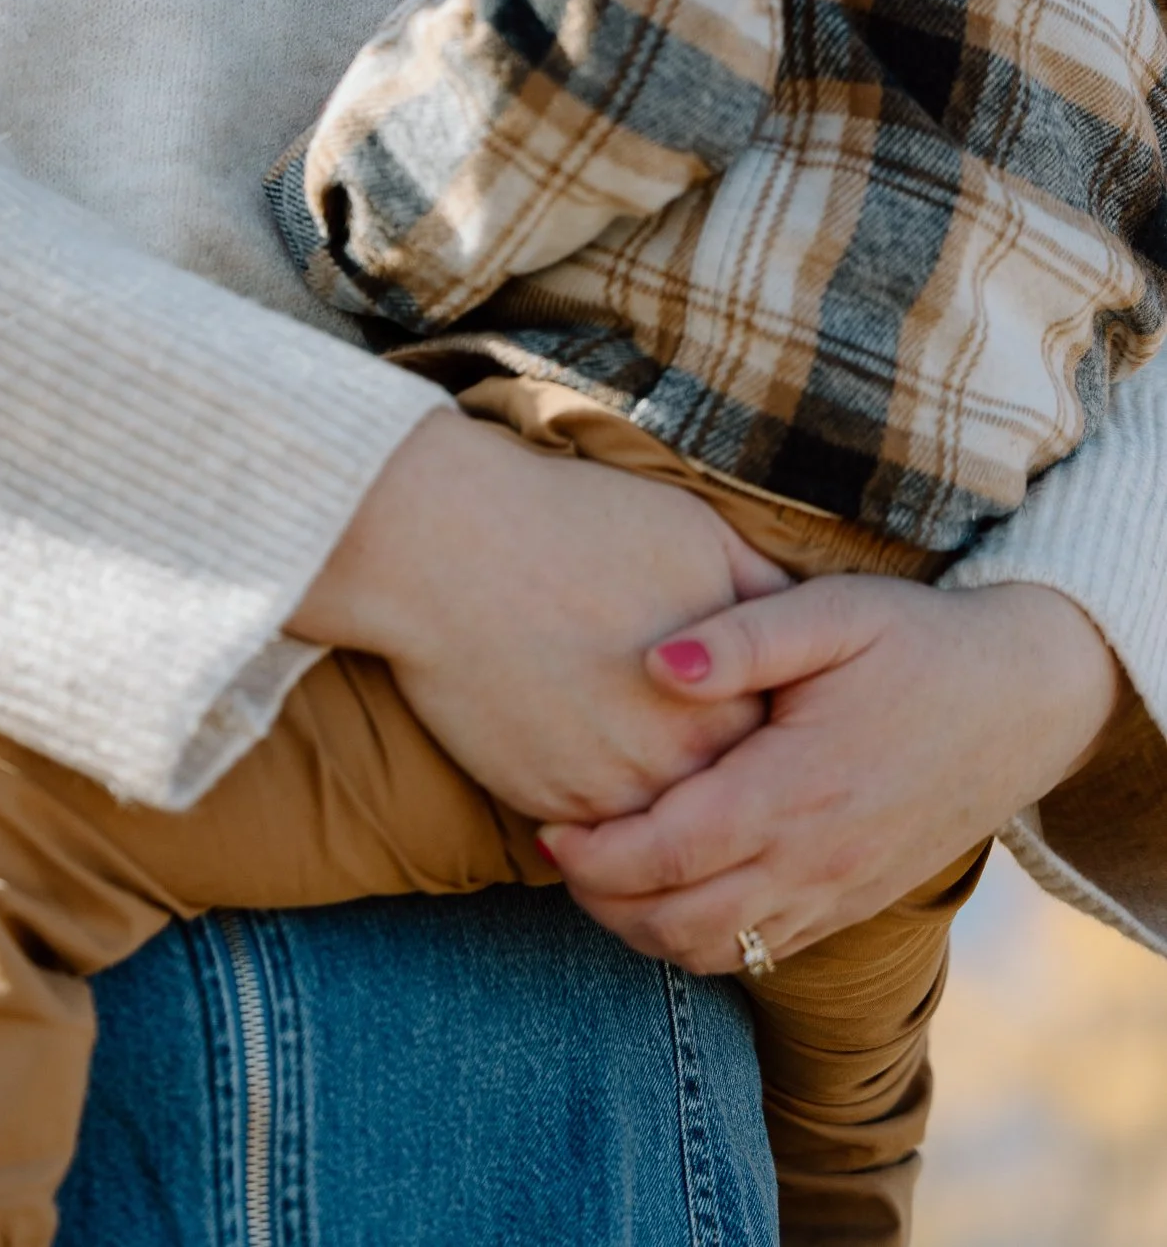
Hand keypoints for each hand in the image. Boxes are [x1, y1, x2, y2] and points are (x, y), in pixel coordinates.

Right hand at [289, 408, 786, 820]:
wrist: (451, 546)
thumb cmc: (575, 524)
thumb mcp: (696, 534)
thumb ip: (760, 590)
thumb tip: (796, 617)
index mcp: (731, 697)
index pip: (775, 744)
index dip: (759, 725)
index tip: (744, 711)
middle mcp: (682, 759)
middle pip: (723, 795)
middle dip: (718, 779)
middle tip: (695, 750)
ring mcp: (614, 793)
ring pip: (662, 831)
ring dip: (662, 810)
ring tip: (647, 768)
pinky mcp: (551, 809)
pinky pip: (597, 838)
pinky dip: (603, 819)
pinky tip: (596, 771)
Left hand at [539, 573, 1119, 971]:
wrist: (1020, 699)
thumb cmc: (914, 641)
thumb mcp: (830, 613)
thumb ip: (740, 636)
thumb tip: (651, 664)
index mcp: (796, 790)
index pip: (667, 853)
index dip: (594, 854)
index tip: (545, 823)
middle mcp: (814, 861)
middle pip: (677, 923)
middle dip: (602, 902)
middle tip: (556, 853)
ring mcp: (837, 893)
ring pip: (716, 953)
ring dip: (644, 929)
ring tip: (599, 875)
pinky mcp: (852, 904)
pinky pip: (760, 953)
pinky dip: (700, 939)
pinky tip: (668, 890)